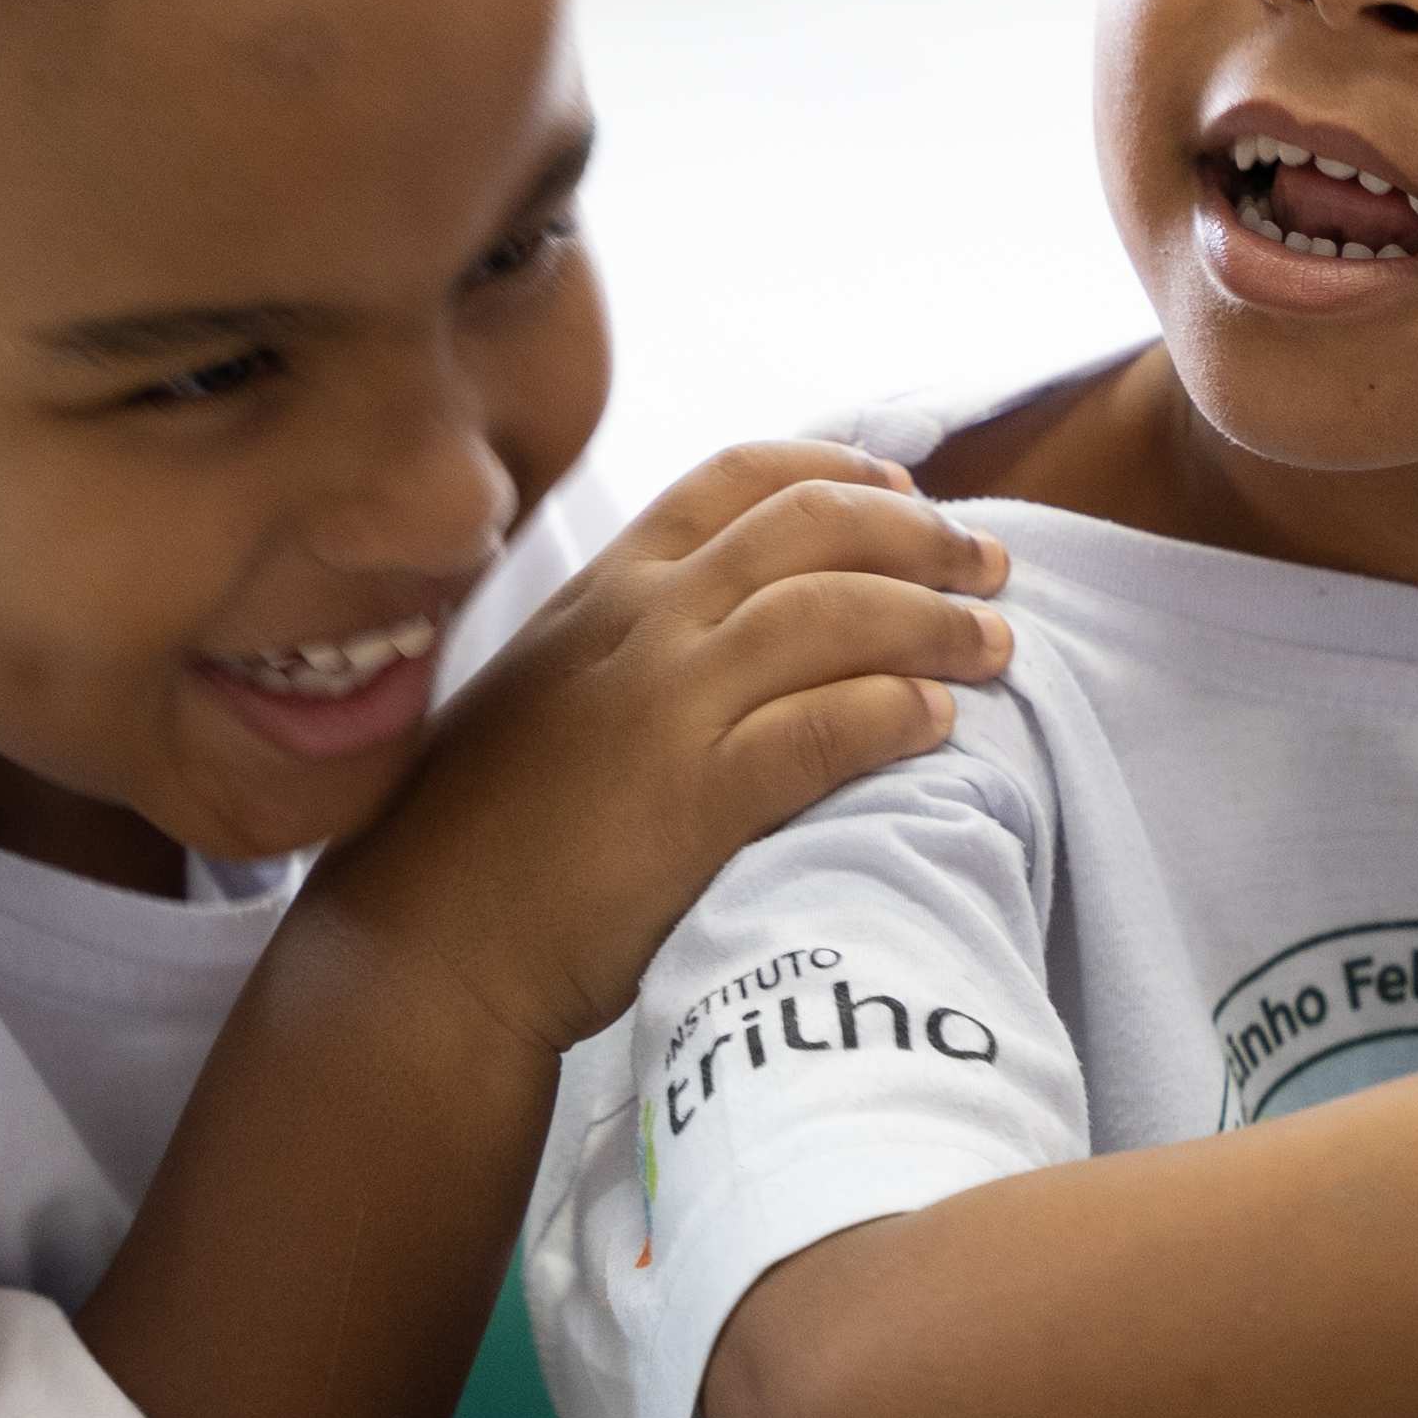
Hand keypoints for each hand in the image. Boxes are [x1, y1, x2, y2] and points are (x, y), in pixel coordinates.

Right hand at [348, 444, 1013, 1057]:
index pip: (738, 477)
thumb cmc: (482, 834)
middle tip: (988, 566)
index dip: (841, 470)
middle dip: (919, 534)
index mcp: (602, 589)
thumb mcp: (547, 691)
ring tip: (994, 644)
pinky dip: (894, 712)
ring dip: (933, 622)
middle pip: (812, 528)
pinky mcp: (694, 799)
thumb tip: (735, 624)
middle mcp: (639, 624)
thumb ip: (631, 642)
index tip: (906, 490)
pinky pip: (825, 729)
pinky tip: (939, 721)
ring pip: (833, 615)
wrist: (423, 947)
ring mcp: (666, 706)